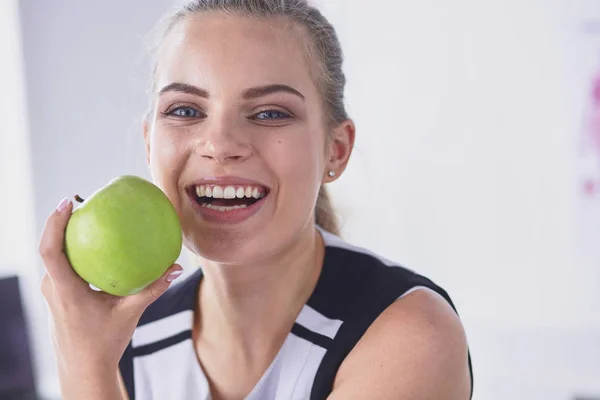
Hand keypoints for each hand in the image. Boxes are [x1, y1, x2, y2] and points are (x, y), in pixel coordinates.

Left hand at [39, 197, 182, 396]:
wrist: (84, 368)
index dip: (54, 224)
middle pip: (49, 247)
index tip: (66, 203)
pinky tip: (93, 245)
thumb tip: (176, 267)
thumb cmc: (104, 342)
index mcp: (66, 292)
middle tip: (81, 201)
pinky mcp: (56, 294)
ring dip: (66, 236)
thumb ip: (152, 289)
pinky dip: (73, 251)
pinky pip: (61, 265)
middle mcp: (53, 288)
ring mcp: (52, 291)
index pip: (51, 251)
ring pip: (54, 256)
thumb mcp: (130, 313)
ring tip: (85, 216)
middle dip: (61, 222)